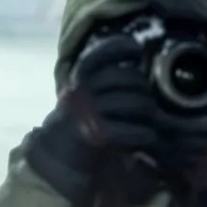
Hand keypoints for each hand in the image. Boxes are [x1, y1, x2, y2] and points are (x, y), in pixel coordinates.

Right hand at [24, 34, 161, 201]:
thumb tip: (138, 62)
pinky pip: (129, 130)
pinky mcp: (94, 135)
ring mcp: (87, 113)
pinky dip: (143, 134)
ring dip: (148, 111)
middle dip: (143, 87)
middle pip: (126, 78)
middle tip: (148, 99)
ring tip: (149, 118)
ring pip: (133, 102)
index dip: (120, 47)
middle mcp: (81, 92)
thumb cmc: (81, 121)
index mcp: (79, 79)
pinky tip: (147, 137)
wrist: (56, 158)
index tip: (137, 51)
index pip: (99, 55)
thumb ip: (104, 80)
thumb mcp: (86, 95)